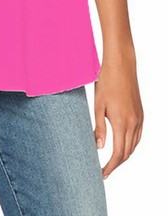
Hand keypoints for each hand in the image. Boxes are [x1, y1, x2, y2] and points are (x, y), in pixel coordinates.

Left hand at [94, 48, 142, 178]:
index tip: (101, 174)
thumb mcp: (98, 104)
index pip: (118, 154)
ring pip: (134, 145)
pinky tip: (123, 145)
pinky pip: (138, 135)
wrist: (121, 65)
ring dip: (124, 155)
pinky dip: (131, 145)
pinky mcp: (140, 113)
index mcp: (122, 122)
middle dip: (116, 164)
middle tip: (104, 171)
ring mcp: (139, 118)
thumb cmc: (106, 82)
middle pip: (127, 152)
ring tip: (111, 161)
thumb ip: (100, 127)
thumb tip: (100, 147)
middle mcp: (134, 123)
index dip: (110, 167)